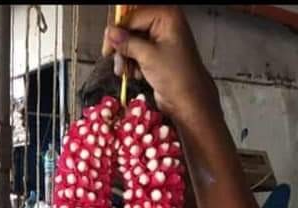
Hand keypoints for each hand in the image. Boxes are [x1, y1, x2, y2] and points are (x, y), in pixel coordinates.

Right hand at [103, 6, 217, 121]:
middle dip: (122, 46)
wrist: (189, 101)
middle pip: (132, 27)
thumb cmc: (178, 78)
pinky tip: (135, 73)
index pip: (133, 15)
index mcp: (167, 16)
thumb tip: (111, 34)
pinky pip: (138, 51)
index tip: (107, 46)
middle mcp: (165, 23)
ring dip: (126, 57)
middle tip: (117, 60)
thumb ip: (127, 42)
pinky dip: (133, 62)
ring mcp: (161, 38)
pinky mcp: (158, 53)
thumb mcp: (148, 56)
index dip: (118, 31)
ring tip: (126, 71)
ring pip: (133, 41)